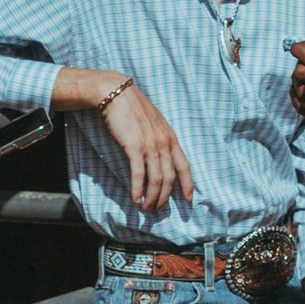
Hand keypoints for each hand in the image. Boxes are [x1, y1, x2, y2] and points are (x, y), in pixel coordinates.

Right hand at [100, 77, 192, 210]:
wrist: (116, 94)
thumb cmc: (133, 108)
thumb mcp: (154, 123)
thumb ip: (159, 139)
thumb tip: (159, 156)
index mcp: (170, 137)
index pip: (184, 166)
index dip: (188, 185)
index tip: (188, 200)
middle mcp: (163, 143)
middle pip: (169, 178)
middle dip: (164, 197)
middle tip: (157, 209)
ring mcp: (150, 145)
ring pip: (156, 179)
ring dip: (152, 197)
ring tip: (146, 208)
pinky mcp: (134, 147)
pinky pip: (139, 174)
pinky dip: (138, 189)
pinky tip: (134, 199)